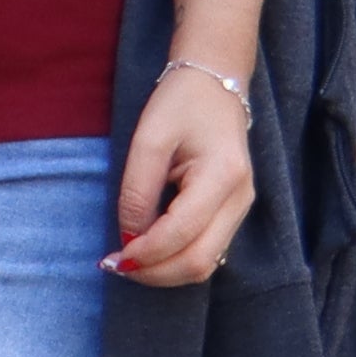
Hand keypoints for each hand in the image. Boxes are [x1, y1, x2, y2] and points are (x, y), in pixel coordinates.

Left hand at [111, 57, 256, 284]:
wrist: (214, 84)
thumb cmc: (180, 104)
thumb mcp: (148, 138)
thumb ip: (137, 189)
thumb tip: (129, 236)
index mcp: (223, 176)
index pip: (183, 232)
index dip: (147, 252)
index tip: (114, 257)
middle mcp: (241, 199)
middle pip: (201, 260)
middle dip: (157, 272)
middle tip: (116, 267)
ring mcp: (241, 207)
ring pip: (208, 262)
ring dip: (166, 270)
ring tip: (128, 263)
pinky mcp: (233, 212)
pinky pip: (208, 249)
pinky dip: (177, 258)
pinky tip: (149, 251)